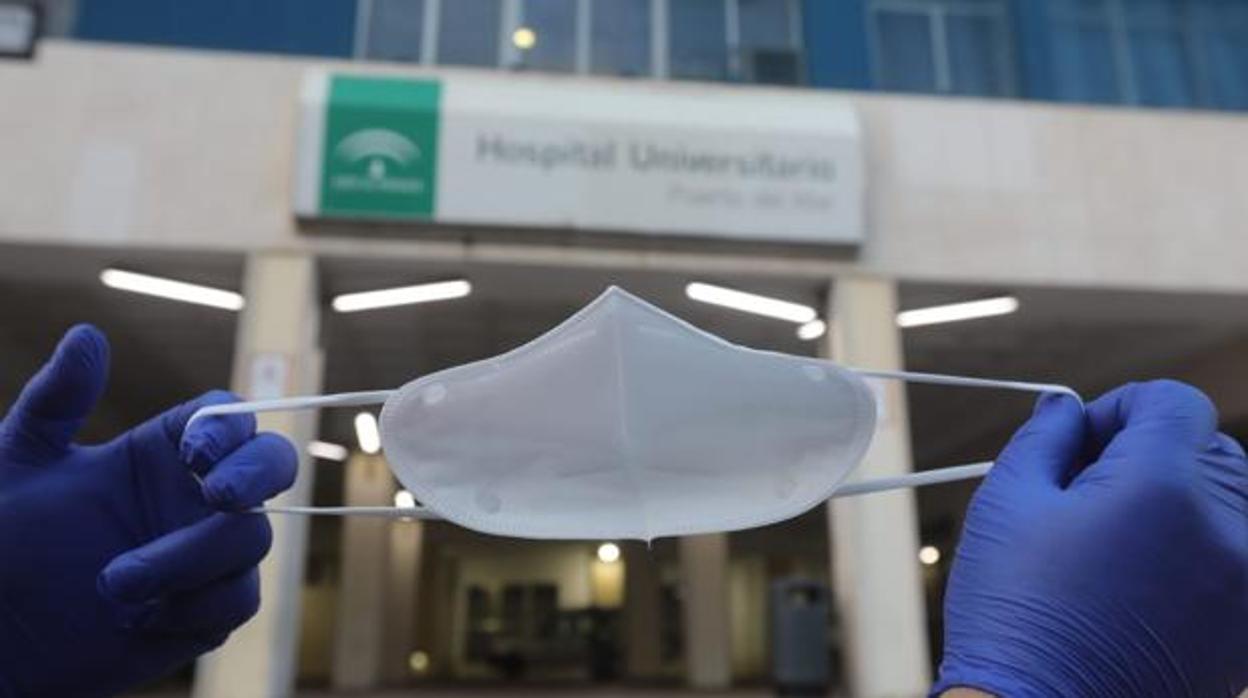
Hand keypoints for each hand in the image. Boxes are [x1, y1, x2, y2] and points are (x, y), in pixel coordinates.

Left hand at [0, 325, 296, 696]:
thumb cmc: (1, 543)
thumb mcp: (18, 462)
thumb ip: (56, 401)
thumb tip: (87, 334)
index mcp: (161, 454)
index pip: (229, 419)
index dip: (229, 428)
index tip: (194, 453)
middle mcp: (193, 499)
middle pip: (272, 465)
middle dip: (259, 474)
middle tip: (219, 496)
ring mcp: (207, 555)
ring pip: (250, 540)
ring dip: (188, 562)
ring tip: (112, 585)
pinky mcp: (207, 611)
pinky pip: (237, 599)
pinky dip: (195, 607)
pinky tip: (138, 620)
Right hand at [934, 380, 1246, 696]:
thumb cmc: (1015, 617)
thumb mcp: (1008, 504)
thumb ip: (1044, 438)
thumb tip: (1064, 408)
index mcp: (1163, 488)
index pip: (1174, 403)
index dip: (1121, 405)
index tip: (1083, 436)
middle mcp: (1227, 529)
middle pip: (1208, 447)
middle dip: (1148, 450)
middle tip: (1086, 487)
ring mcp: (1245, 584)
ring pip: (1229, 500)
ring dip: (1178, 497)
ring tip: (1112, 535)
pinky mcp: (1246, 628)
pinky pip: (1234, 556)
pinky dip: (1195, 548)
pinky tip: (1136, 576)